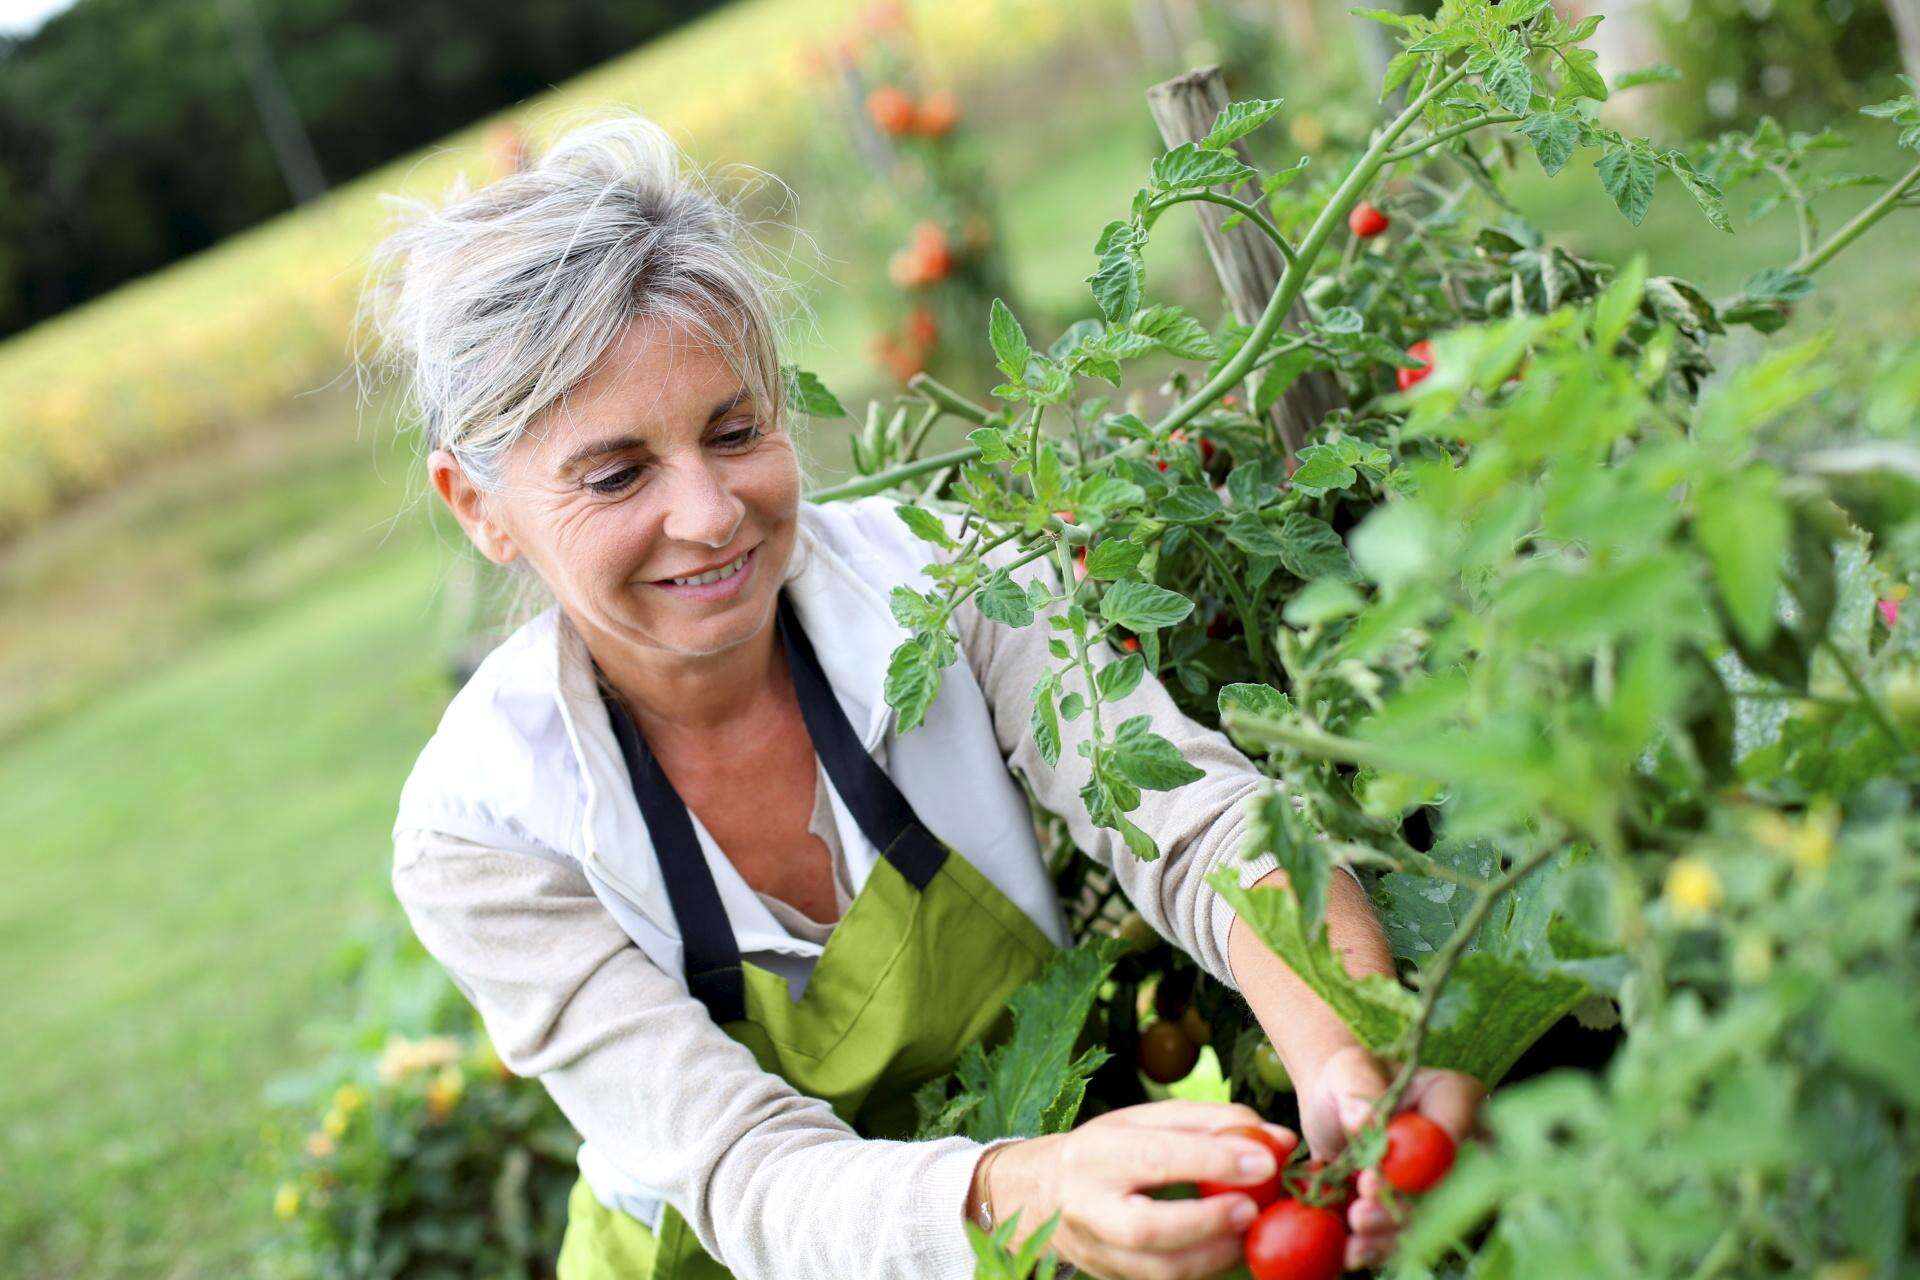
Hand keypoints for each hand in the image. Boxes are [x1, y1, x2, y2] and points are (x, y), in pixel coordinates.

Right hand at [979, 1099, 1297, 1279]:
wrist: (1040, 1194)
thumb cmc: (1108, 1148)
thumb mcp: (1147, 1120)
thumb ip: (1213, 1122)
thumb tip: (1280, 1140)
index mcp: (1097, 1150)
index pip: (1157, 1156)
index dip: (1214, 1160)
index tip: (1265, 1159)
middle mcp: (1090, 1204)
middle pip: (1146, 1226)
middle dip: (1207, 1221)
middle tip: (1252, 1208)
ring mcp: (1096, 1250)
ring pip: (1159, 1268)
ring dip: (1215, 1254)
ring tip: (1249, 1230)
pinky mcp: (1109, 1277)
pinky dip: (1204, 1268)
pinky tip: (1230, 1247)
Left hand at [1298, 1044, 1483, 1269]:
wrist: (1331, 1108)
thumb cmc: (1345, 1079)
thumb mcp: (1346, 1071)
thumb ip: (1357, 1093)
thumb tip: (1363, 1123)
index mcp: (1455, 1099)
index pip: (1453, 1135)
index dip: (1417, 1167)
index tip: (1371, 1181)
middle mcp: (1461, 1144)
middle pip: (1446, 1188)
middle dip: (1404, 1210)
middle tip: (1361, 1215)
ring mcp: (1443, 1181)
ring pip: (1428, 1219)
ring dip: (1391, 1235)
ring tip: (1354, 1234)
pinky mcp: (1419, 1208)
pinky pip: (1407, 1235)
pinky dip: (1380, 1246)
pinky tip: (1353, 1252)